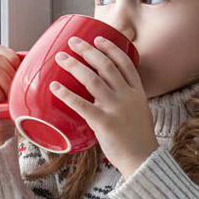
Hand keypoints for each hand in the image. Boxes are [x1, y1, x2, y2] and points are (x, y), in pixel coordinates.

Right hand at [0, 45, 20, 148]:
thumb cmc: (7, 110)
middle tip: (11, 93)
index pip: (1, 50)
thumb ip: (16, 68)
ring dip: (4, 85)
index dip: (13, 63)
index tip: (17, 80)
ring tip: (4, 98)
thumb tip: (29, 57)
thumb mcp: (15, 84)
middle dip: (10, 76)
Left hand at [51, 36, 158, 177]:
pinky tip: (54, 87)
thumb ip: (127, 99)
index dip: (110, 48)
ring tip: (61, 57)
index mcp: (137, 92)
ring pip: (92, 79)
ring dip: (74, 65)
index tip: (97, 38)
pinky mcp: (103, 122)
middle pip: (106, 65)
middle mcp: (127, 96)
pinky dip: (66, 94)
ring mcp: (115, 108)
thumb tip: (108, 93)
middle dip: (88, 50)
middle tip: (73, 42)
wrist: (143, 160)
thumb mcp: (140, 112)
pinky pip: (81, 104)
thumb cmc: (139, 139)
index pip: (124, 62)